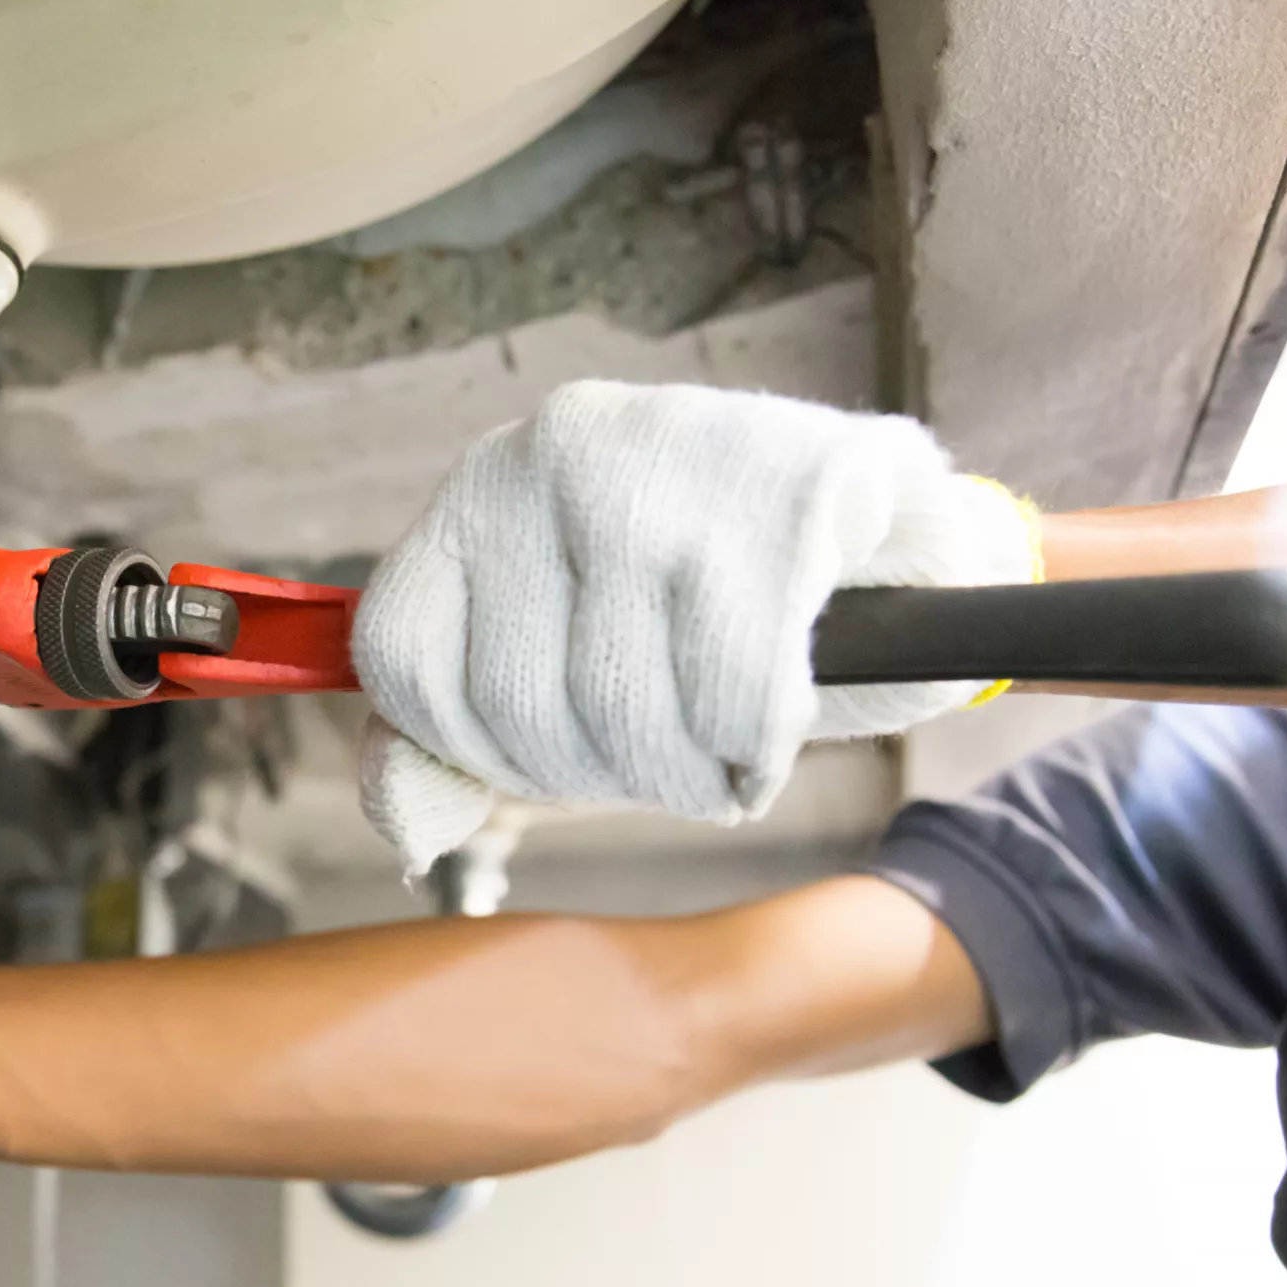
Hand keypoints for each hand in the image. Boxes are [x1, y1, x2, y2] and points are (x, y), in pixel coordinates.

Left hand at [352, 381, 1038, 872]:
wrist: (887, 536)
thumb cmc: (696, 617)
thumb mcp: (552, 663)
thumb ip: (452, 743)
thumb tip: (409, 829)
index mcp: (479, 490)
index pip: (400, 656)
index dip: (469, 748)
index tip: (542, 759)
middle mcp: (554, 456)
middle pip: (516, 702)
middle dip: (598, 773)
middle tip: (661, 757)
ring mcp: (669, 463)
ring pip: (624, 711)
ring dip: (682, 774)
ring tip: (715, 744)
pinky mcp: (787, 491)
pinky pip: (736, 702)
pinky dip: (756, 751)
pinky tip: (772, 724)